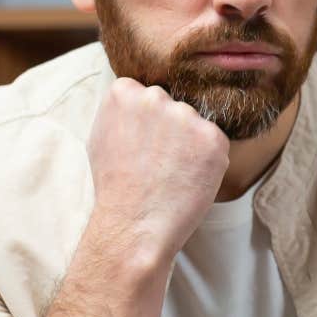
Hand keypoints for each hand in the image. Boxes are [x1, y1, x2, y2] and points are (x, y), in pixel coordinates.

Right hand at [83, 76, 229, 263]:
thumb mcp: (101, 137)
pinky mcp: (213, 137)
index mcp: (124, 91)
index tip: (142, 143)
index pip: (144, 93)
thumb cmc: (115, 187)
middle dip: (170, 128)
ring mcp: (186, 116)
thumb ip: (121, 112)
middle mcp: (155, 97)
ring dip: (191, 143)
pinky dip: (208, 160)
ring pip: (195, 123)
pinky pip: (215, 142)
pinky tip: (189, 178)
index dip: (147, 121)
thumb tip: (136, 97)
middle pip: (172, 105)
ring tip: (173, 173)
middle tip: (159, 161)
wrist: (134, 224)